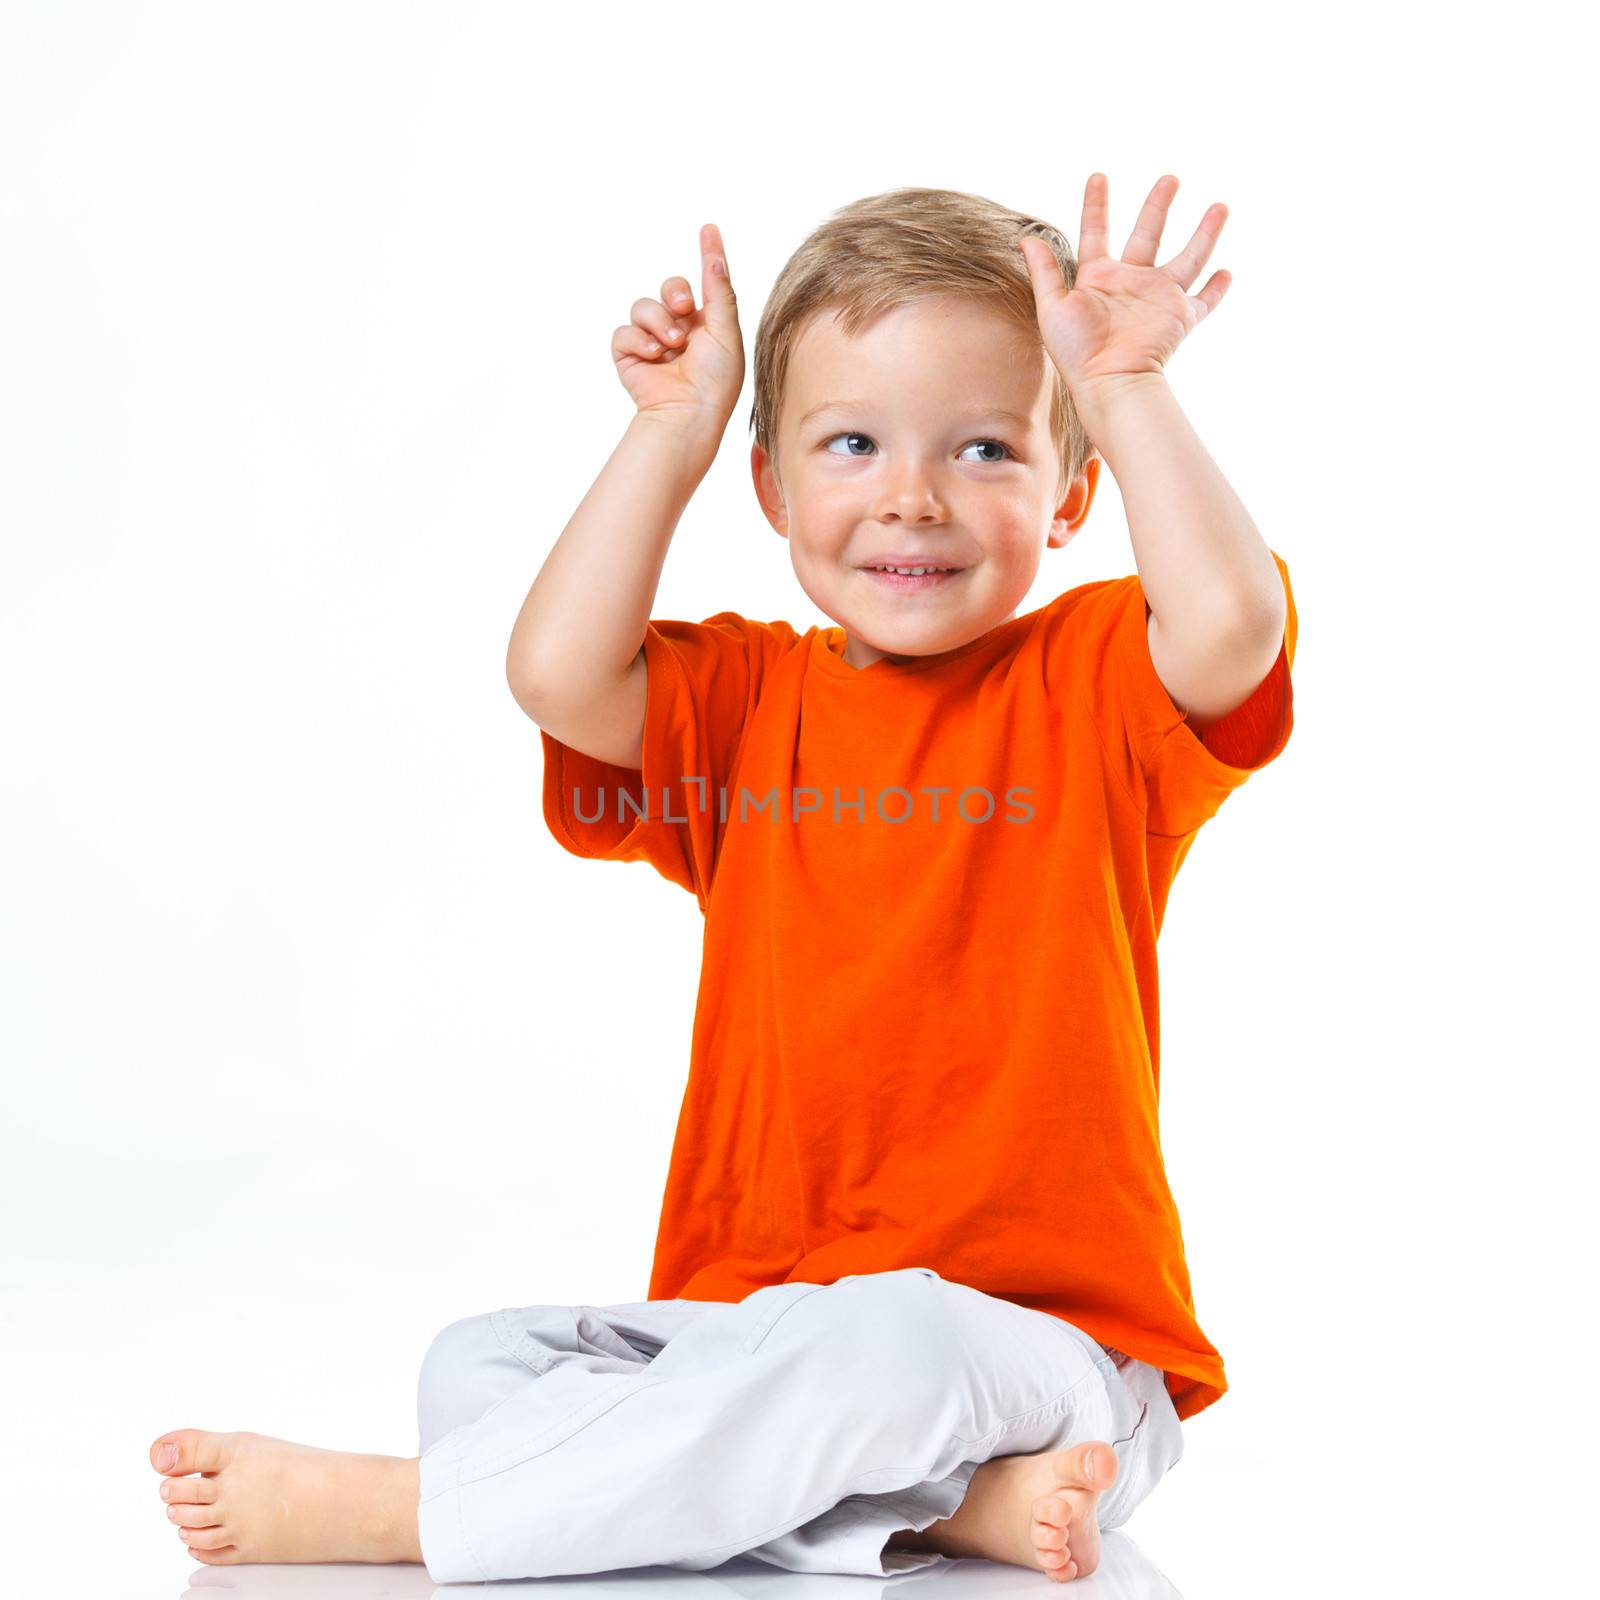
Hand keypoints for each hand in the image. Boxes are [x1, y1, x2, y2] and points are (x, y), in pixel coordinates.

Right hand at [612, 223, 743, 436]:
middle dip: (675, 292)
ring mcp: (653, 342)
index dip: (707, 255)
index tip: (709, 228)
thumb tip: (716, 258)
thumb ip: (720, 293)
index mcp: (707, 325)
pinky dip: (639, 341)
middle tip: (686, 309)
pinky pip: (624, 331)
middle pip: (670, 287)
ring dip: (658, 322)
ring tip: (672, 345)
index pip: (705, 282)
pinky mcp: (629, 356)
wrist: (688, 414)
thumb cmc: (715, 381)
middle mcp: (680, 330)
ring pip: (643, 306)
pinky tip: (654, 356)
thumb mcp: (725, 333)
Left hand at [1018, 174, 1230, 410]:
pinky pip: (1204, 300)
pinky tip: (1227, 272)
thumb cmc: (1077, 352)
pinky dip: (1216, 288)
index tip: (1099, 176)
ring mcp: (1158, 298)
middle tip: (1170, 178)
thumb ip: (1045, 271)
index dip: (1097, 204)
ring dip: (1204, 232)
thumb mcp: (1053, 307)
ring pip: (1188, 257)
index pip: (1097, 231)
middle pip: (1149, 233)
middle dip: (1158, 205)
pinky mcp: (1180, 316)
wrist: (1110, 382)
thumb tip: (1027, 236)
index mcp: (1098, 277)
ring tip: (1221, 205)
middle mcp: (1131, 282)